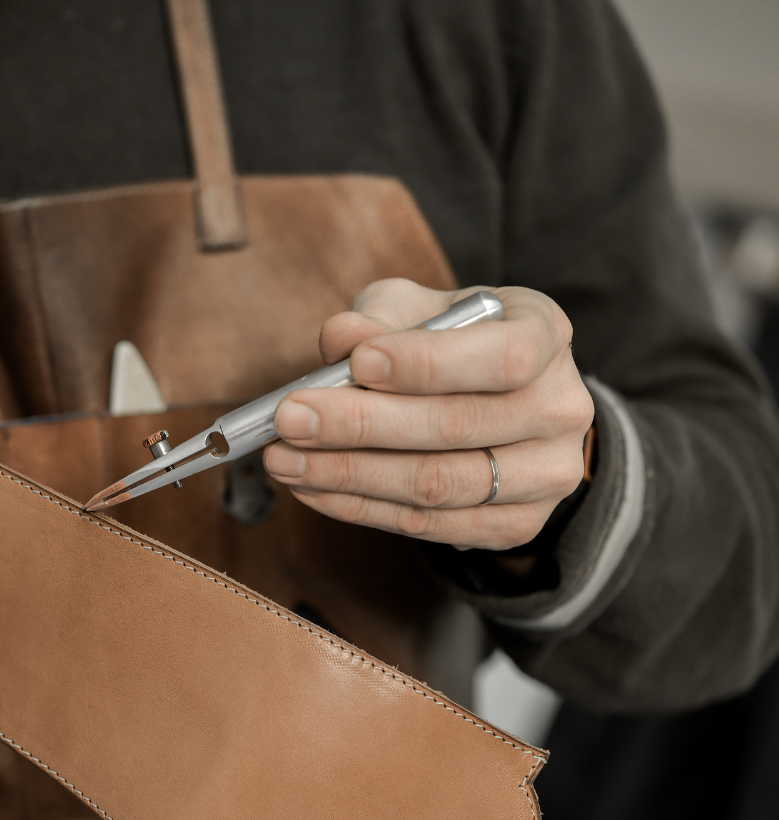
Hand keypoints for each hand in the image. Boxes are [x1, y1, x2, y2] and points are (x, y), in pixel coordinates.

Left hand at [263, 279, 593, 549]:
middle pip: (456, 427)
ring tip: (284, 459)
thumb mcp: (418, 308)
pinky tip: (311, 487)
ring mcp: (547, 475)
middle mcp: (562, 407)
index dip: (427, 364)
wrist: (502, 401)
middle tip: (288, 419)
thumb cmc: (449, 340)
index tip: (355, 362)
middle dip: (359, 424)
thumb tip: (340, 338)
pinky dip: (359, 507)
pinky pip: (428, 526)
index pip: (501, 357)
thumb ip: (380, 316)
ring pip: (438, 485)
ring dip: (348, 474)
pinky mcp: (516, 525)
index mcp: (546, 334)